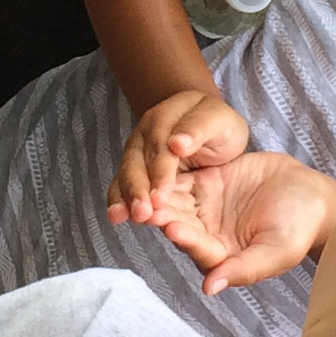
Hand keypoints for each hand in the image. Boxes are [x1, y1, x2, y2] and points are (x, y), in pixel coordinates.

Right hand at [108, 90, 248, 222]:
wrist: (214, 129)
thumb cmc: (219, 124)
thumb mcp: (218, 120)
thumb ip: (199, 128)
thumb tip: (177, 144)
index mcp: (164, 119)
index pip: (160, 148)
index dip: (160, 173)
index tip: (160, 197)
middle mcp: (144, 136)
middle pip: (135, 162)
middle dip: (136, 189)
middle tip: (141, 213)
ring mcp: (137, 154)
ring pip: (125, 175)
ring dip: (123, 197)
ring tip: (122, 217)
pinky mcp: (137, 173)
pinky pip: (123, 186)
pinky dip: (119, 201)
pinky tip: (116, 217)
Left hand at [142, 152, 335, 293]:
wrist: (312, 194)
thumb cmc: (300, 228)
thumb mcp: (277, 252)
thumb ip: (244, 269)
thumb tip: (209, 289)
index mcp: (222, 257)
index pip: (199, 250)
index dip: (187, 240)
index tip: (173, 229)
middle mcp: (208, 234)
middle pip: (183, 226)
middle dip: (167, 217)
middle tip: (150, 208)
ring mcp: (206, 207)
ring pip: (179, 202)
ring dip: (164, 195)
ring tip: (151, 186)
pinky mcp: (208, 181)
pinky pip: (186, 178)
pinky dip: (173, 172)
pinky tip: (162, 162)